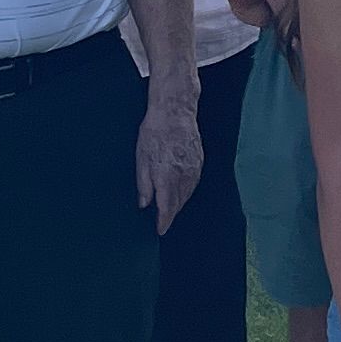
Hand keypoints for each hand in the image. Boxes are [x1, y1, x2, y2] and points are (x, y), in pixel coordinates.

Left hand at [136, 88, 204, 230]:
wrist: (175, 111)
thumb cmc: (154, 132)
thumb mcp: (141, 158)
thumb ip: (143, 184)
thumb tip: (144, 204)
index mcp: (167, 177)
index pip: (167, 208)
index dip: (164, 221)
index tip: (160, 230)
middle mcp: (183, 176)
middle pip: (179, 203)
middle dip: (171, 214)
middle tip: (163, 222)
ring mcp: (194, 168)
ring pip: (188, 193)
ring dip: (179, 203)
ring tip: (171, 209)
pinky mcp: (199, 161)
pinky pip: (194, 182)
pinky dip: (187, 191)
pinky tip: (182, 191)